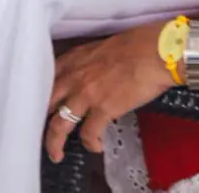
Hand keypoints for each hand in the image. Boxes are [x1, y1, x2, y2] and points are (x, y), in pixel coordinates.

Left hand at [45, 22, 175, 162]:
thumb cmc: (139, 43)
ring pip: (59, 125)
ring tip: (57, 154)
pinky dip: (90, 144)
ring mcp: (86, 94)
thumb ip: (91, 62)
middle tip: (43, 133)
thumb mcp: (104, 47)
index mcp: (74, 58)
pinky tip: (96, 147)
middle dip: (40, 121)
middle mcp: (74, 76)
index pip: (46, 79)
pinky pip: (88, 134)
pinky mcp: (103, 109)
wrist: (157, 51)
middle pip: (46, 104)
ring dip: (55, 143)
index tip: (42, 106)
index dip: (41, 95)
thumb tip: (93, 75)